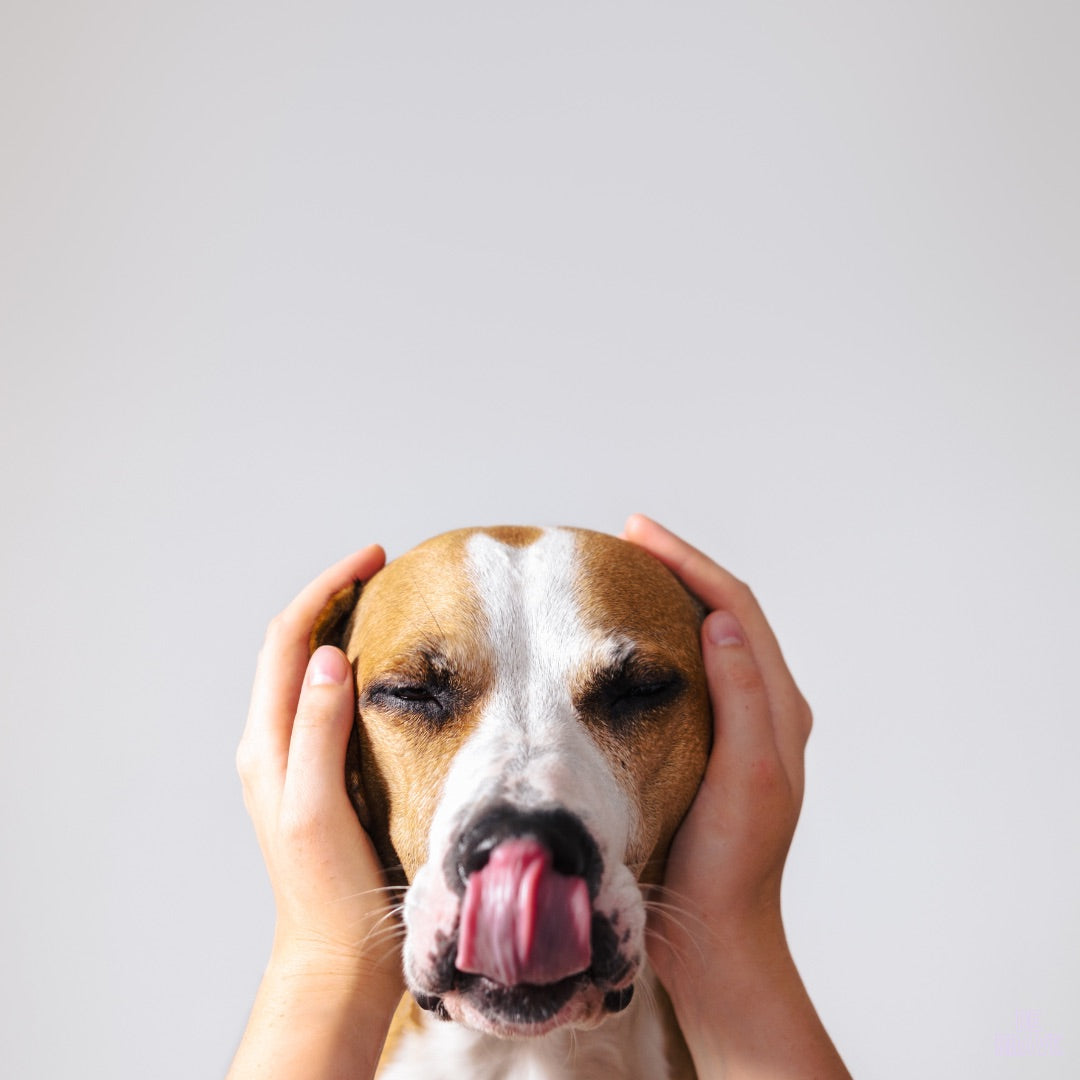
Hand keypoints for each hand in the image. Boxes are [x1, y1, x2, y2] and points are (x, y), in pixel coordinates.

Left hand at [229, 545, 402, 1079]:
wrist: (337, 957)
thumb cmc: (330, 891)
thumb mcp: (320, 807)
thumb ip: (318, 731)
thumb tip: (326, 656)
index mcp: (268, 744)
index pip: (288, 640)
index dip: (326, 588)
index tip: (373, 559)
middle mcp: (273, 743)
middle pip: (292, 645)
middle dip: (331, 595)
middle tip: (382, 568)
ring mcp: (293, 759)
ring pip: (307, 669)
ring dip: (339, 625)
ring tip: (385, 601)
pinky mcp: (318, 774)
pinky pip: (326, 699)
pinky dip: (351, 665)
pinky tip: (385, 668)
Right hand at [624, 515, 847, 1077]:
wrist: (717, 934)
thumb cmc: (731, 864)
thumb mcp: (747, 779)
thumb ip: (744, 700)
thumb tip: (719, 623)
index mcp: (779, 708)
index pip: (735, 608)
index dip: (690, 562)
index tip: (638, 532)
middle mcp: (764, 708)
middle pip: (724, 612)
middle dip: (680, 568)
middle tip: (627, 539)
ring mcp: (736, 726)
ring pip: (708, 638)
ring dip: (672, 597)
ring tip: (626, 573)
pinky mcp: (708, 745)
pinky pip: (689, 672)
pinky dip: (662, 639)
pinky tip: (627, 641)